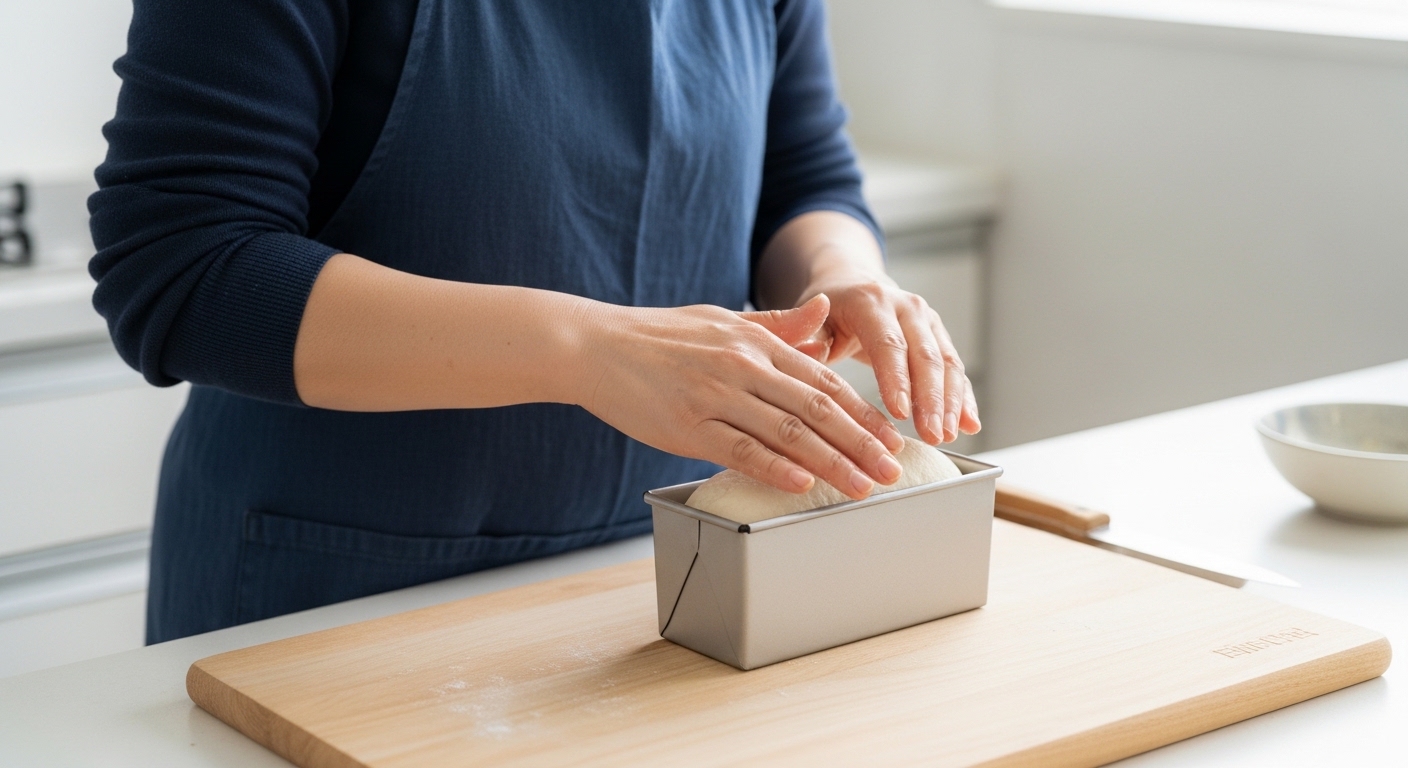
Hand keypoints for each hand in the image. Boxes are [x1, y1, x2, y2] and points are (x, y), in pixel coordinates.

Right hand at [575, 295, 905, 497]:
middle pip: (817, 410)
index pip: (825, 382)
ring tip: (861, 486)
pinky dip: (773, 466)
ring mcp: (714, 396)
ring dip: (830, 462)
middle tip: (892, 470)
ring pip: (786, 432)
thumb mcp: (724, 319)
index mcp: (756, 342)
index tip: (891, 438)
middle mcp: (743, 367)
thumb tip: (823, 317)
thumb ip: (778, 325)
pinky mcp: (685, 425)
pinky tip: (800, 482)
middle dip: (861, 443)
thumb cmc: (659, 335)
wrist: (595, 344)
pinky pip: (737, 448)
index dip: (864, 413)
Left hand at [802, 277, 980, 444]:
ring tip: (947, 436)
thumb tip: (811, 350)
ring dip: (951, 402)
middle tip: (932, 435)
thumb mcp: (810, 320)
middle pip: (925, 356)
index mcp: (871, 301)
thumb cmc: (826, 311)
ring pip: (946, 363)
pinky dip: (964, 398)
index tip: (899, 414)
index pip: (888, 343)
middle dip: (932, 399)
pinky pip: (955, 370)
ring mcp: (928, 322)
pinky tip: (970, 424)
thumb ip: (806, 335)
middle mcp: (907, 307)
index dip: (896, 379)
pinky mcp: (940, 337)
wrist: (852, 284)